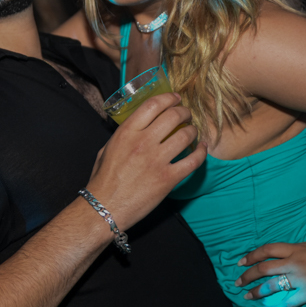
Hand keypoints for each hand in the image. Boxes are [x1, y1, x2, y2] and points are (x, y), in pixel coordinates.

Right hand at [86, 93, 206, 231]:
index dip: (168, 98)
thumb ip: (124, 135)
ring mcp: (157, 160)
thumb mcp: (107, 148)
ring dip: (193, 131)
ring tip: (193, 132)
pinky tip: (202, 149)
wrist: (104, 208)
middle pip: (173, 116)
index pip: (153, 105)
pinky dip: (201, 153)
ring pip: (186, 136)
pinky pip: (193, 161)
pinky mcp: (168, 179)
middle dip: (184, 112)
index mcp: (126, 132)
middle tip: (187, 115)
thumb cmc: (103, 180)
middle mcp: (143, 142)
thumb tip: (141, 127)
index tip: (176, 98)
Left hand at [236, 210, 305, 306]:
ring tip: (247, 297)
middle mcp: (294, 263)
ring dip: (257, 291)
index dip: (252, 255)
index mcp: (295, 249)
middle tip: (237, 282)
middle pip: (264, 268)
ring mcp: (301, 278)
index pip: (267, 250)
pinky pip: (290, 301)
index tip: (241, 261)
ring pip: (272, 284)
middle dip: (248, 275)